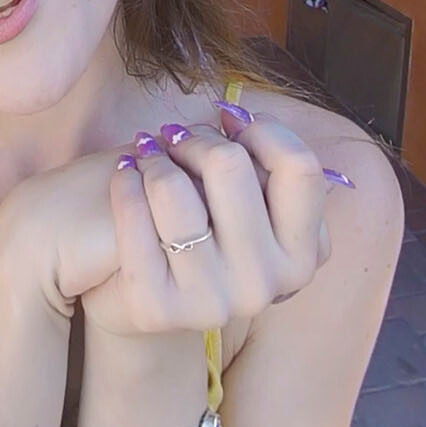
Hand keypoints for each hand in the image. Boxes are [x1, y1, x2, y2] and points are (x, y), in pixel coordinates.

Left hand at [68, 104, 336, 336]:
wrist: (149, 299)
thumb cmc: (207, 234)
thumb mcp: (250, 206)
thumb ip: (260, 165)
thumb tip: (235, 117)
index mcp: (300, 256)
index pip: (300, 168)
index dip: (263, 130)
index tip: (231, 122)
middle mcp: (264, 285)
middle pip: (230, 166)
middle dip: (197, 138)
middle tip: (176, 137)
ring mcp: (211, 302)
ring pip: (175, 189)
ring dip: (155, 159)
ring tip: (147, 156)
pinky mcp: (156, 309)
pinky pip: (133, 220)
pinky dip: (125, 185)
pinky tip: (124, 174)